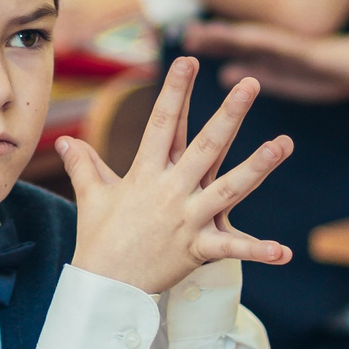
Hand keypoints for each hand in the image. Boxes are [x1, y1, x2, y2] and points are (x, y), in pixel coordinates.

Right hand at [57, 55, 293, 293]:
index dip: (175, 91)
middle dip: (229, 114)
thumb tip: (65, 141)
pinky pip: (232, 248)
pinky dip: (258, 251)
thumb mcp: (92, 197)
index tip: (188, 61)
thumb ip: (84, 165)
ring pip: (229, 187)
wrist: (103, 287)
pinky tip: (284, 251)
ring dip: (257, 167)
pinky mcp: (197, 248)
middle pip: (205, 146)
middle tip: (249, 84)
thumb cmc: (98, 239)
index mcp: (145, 174)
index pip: (163, 124)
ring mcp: (187, 219)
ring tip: (283, 144)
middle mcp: (170, 191)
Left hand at [183, 19, 348, 103]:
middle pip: (237, 40)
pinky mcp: (308, 51)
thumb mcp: (286, 80)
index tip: (182, 47)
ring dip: (230, 35)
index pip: (232, 50)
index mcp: (269, 57)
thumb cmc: (331, 74)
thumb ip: (257, 73)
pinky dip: (261, 41)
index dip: (209, 47)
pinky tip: (244, 38)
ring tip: (206, 33)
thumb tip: (222, 73)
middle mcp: (277, 47)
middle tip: (184, 36)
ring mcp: (293, 46)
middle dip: (211, 38)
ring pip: (255, 38)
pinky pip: (282, 45)